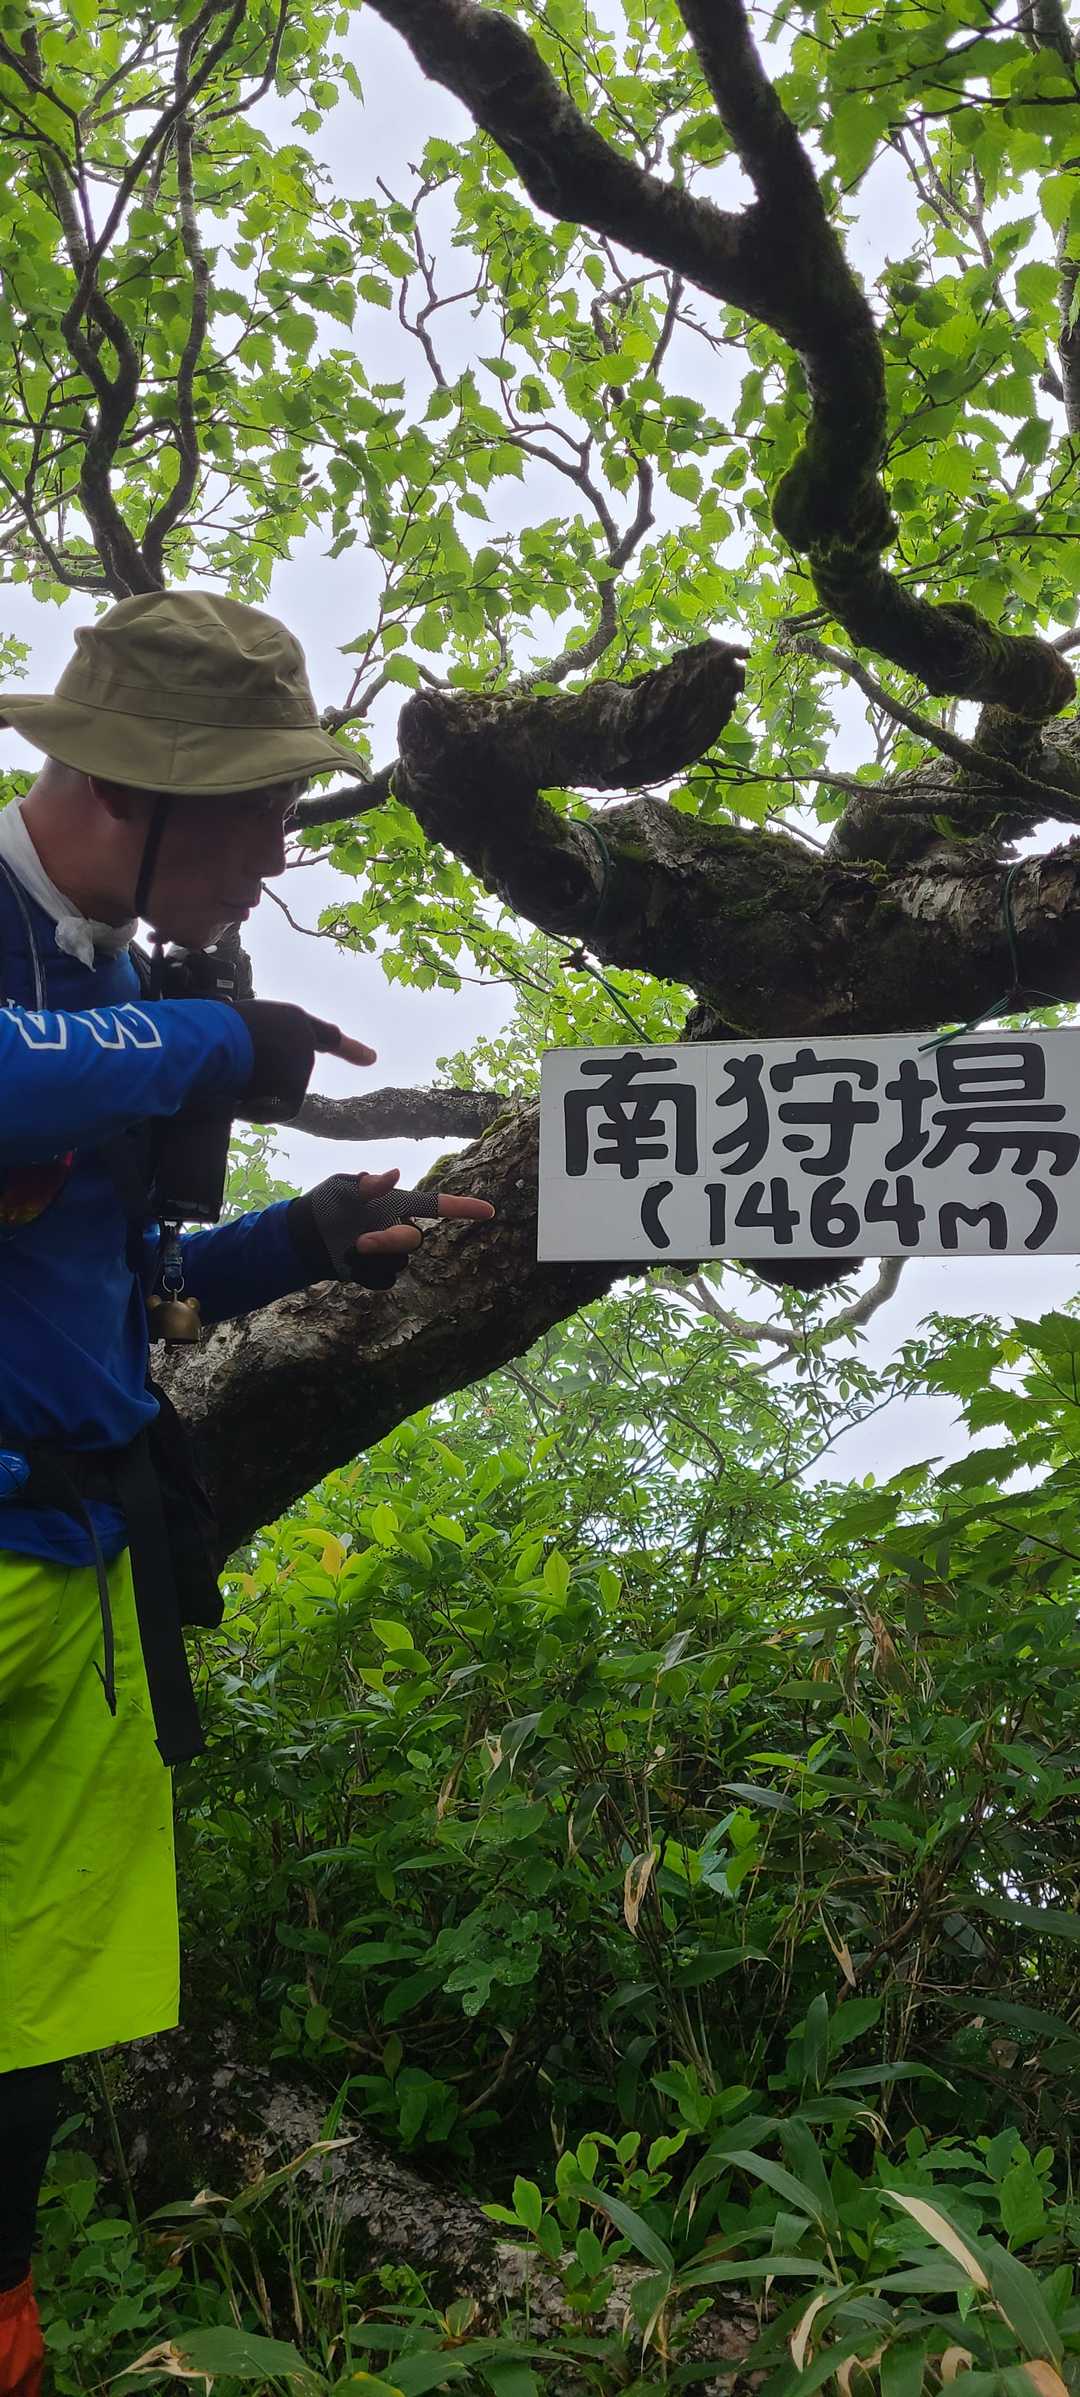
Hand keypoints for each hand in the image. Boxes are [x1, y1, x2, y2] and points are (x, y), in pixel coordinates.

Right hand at [233, 1000, 376, 1121]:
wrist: (217, 1039)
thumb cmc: (219, 1027)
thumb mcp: (245, 1025)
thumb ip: (263, 1044)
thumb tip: (253, 1072)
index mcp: (294, 1021)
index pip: (327, 1037)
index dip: (350, 1049)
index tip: (372, 1059)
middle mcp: (304, 1042)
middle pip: (288, 1075)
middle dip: (265, 1079)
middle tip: (237, 1064)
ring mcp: (302, 1067)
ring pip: (278, 1093)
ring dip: (255, 1091)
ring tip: (235, 1071)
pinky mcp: (295, 1092)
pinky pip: (277, 1110)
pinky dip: (257, 1110)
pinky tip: (241, 1095)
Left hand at [287, 1165, 496, 1289]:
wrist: (305, 1237)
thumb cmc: (326, 1205)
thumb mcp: (341, 1188)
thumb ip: (367, 1184)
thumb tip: (395, 1174)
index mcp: (396, 1204)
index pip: (435, 1206)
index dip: (463, 1208)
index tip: (488, 1211)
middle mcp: (398, 1227)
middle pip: (414, 1240)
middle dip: (390, 1242)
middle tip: (361, 1241)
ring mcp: (389, 1253)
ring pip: (399, 1263)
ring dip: (373, 1259)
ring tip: (348, 1250)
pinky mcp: (377, 1273)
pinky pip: (385, 1280)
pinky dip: (366, 1274)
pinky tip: (349, 1265)